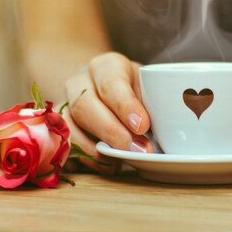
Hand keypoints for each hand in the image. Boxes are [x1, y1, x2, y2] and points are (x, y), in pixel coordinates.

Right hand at [64, 52, 152, 173]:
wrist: (106, 92)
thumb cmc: (136, 92)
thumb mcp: (149, 88)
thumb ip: (157, 103)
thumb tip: (173, 129)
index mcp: (107, 67)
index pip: (111, 82)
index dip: (125, 105)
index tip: (142, 125)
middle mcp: (81, 82)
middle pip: (85, 105)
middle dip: (112, 132)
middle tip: (138, 150)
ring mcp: (65, 105)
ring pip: (69, 126)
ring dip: (97, 149)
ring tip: (122, 161)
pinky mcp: (58, 128)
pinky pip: (63, 146)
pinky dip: (84, 159)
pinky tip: (106, 165)